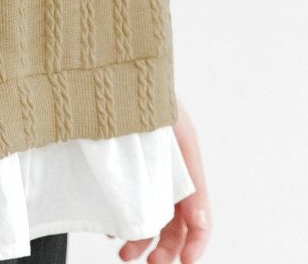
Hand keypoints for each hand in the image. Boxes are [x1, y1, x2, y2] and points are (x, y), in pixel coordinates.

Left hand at [110, 97, 210, 263]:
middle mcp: (168, 168)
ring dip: (142, 240)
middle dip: (165, 248)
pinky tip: (112, 228)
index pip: (199, 213)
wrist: (108, 63)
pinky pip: (129, 200)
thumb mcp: (169, 129)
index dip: (196, 242)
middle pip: (175, 222)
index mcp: (185, 160)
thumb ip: (186, 178)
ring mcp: (146, 166)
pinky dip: (124, 219)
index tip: (183, 262)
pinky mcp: (124, 164)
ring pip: (151, 216)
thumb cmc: (140, 87)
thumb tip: (198, 221)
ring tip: (125, 254)